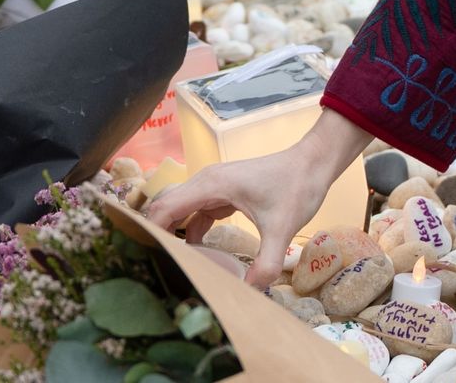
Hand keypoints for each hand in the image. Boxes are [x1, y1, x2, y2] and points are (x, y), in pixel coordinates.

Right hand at [144, 109, 372, 287]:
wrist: (313, 163)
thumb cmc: (297, 187)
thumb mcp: (282, 229)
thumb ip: (266, 263)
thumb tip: (250, 291)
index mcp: (210, 186)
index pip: (164, 209)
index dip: (148, 232)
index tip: (142, 257)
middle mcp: (205, 182)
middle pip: (165, 208)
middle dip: (155, 234)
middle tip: (151, 265)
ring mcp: (213, 186)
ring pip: (179, 210)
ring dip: (172, 233)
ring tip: (169, 263)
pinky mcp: (223, 193)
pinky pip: (196, 212)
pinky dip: (190, 230)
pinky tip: (196, 252)